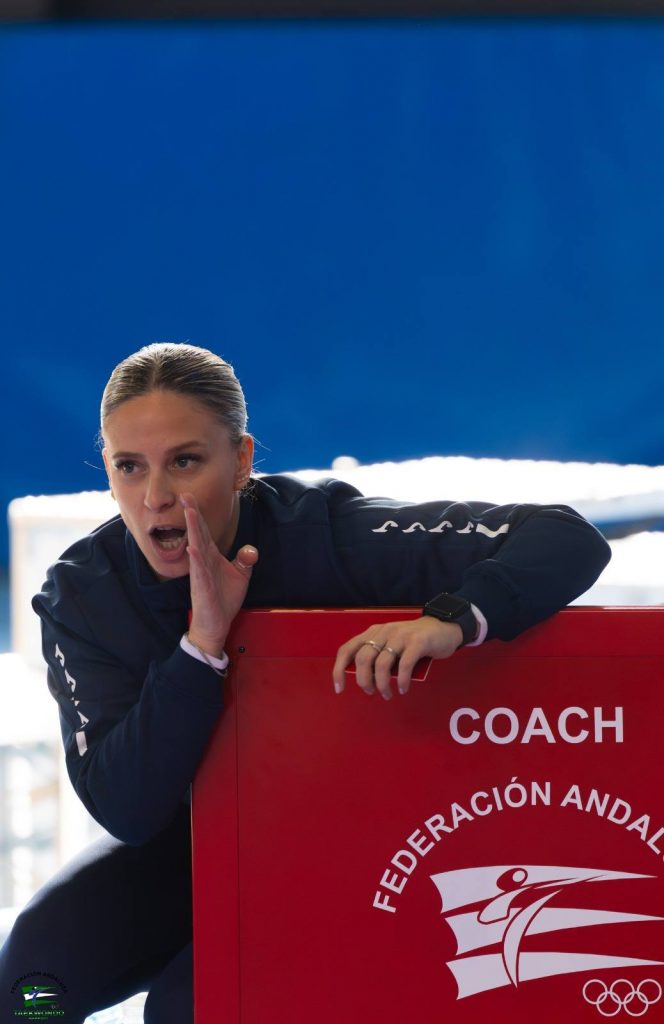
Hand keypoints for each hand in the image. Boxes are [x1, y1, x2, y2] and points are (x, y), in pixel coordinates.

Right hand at [181, 492, 257, 656]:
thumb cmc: (223, 599)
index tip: (191, 496)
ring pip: (196, 546)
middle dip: (192, 513)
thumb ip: (245, 560)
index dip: (198, 514)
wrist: (217, 624)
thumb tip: (251, 549)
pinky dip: (196, 558)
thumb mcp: (240, 576)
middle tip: (185, 494)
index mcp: (211, 556)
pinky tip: (193, 547)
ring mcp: (200, 573)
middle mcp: (203, 561)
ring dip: (192, 529)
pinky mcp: (202, 587)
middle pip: (197, 532)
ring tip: (189, 511)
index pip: (204, 531)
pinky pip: (198, 570)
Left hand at [332, 616, 464, 699]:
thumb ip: (378, 656)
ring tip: (387, 694)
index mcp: (374, 632)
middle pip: (363, 658)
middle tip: (370, 692)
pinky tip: (403, 689)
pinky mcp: (418, 642)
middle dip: (363, 680)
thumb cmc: (414, 642)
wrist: (444, 628)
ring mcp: (401, 636)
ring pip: (382, 663)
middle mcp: (384, 631)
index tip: (339, 688)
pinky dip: (402, 681)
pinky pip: (404, 665)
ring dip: (382, 684)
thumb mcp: (392, 645)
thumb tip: (366, 679)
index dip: (339, 669)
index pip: (348, 649)